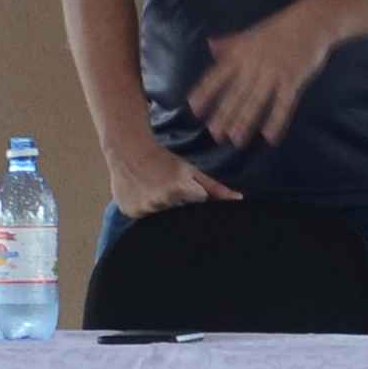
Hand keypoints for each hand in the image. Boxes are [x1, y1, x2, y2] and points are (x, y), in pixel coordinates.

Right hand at [107, 144, 228, 219]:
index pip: (197, 207)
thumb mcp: (192, 172)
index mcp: (179, 190)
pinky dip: (145, 209)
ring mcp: (143, 208)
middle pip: (178, 215)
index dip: (193, 199)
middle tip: (166, 186)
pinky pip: (143, 218)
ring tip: (154, 189)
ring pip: (160, 218)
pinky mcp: (130, 212)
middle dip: (177, 205)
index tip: (184, 189)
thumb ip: (216, 189)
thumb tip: (238, 200)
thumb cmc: (164, 160)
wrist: (129, 150)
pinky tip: (143, 194)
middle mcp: (160, 201)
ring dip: (161, 207)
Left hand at [192, 0, 336, 147]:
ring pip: (256, 102)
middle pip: (235, 93)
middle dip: (224, 115)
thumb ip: (231, 43)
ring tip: (236, 141)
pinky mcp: (292, 80)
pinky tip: (270, 138)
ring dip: (245, 122)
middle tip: (215, 135)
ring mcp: (273, 73)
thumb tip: (210, 46)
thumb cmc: (280, 27)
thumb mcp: (251, 32)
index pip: (217, 75)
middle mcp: (253, 65)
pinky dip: (276, 121)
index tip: (194, 108)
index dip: (205, 92)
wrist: (311, 20)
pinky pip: (283, 105)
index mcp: (241, 53)